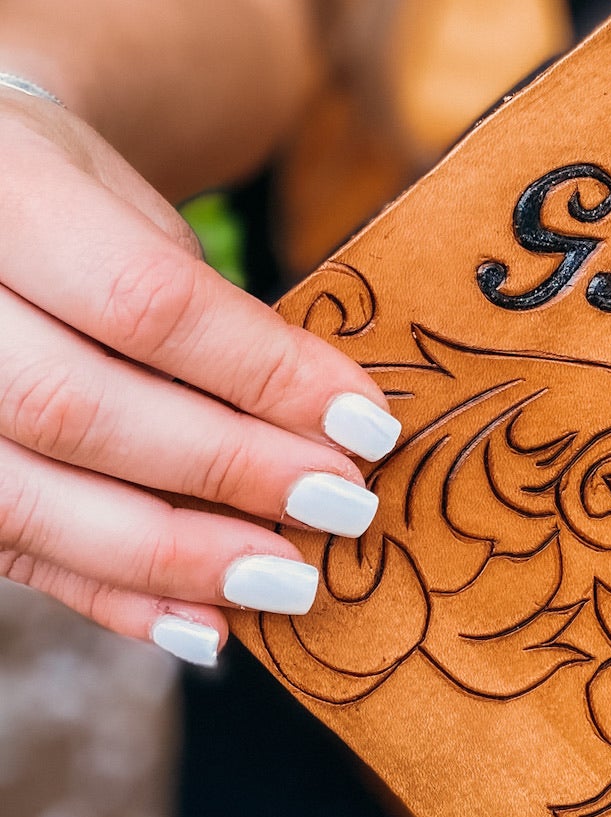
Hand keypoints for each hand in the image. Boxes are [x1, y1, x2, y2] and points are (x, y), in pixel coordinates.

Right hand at [0, 93, 398, 663]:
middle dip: (225, 469)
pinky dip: (111, 597)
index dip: (263, 372)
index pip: (144, 300)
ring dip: (172, 555)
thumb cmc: (64, 209)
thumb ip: (202, 315)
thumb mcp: (131, 216)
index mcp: (1, 193)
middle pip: (77, 406)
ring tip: (286, 579)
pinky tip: (204, 623)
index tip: (367, 423)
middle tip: (343, 504)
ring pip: (25, 499)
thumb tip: (322, 430)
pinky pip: (6, 551)